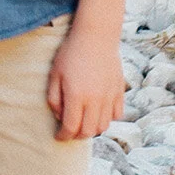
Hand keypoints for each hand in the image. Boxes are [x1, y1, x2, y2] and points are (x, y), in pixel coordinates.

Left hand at [48, 17, 125, 140]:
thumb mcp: (54, 74)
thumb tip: (60, 117)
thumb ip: (54, 98)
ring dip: (93, 129)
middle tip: (70, 131)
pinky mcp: (119, 92)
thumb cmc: (71, 53)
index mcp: (76, 96)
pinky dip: (107, 119)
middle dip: (77, 136)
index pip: (70, 127)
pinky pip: (117, 115)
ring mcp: (109, 97)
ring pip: (104, 126)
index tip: (58, 137)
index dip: (63, 136)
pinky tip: (98, 112)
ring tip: (84, 122)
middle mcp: (95, 100)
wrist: (96, 37)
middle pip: (88, 131)